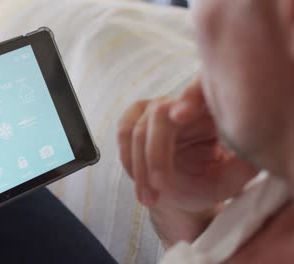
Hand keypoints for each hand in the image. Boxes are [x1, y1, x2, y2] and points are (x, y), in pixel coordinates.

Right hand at [118, 80, 258, 244]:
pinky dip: (128, 159)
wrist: (180, 190)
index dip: (190, 97)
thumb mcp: (229, 180)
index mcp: (212, 109)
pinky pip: (124, 132)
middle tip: (159, 184)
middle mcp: (182, 101)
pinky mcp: (135, 116)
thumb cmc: (208, 182)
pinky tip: (139, 182)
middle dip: (156, 152)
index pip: (202, 89)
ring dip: (140, 166)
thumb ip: (242, 167)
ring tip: (149, 198)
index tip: (181, 114)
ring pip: (139, 128)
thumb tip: (251, 151)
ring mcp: (156, 107)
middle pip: (161, 113)